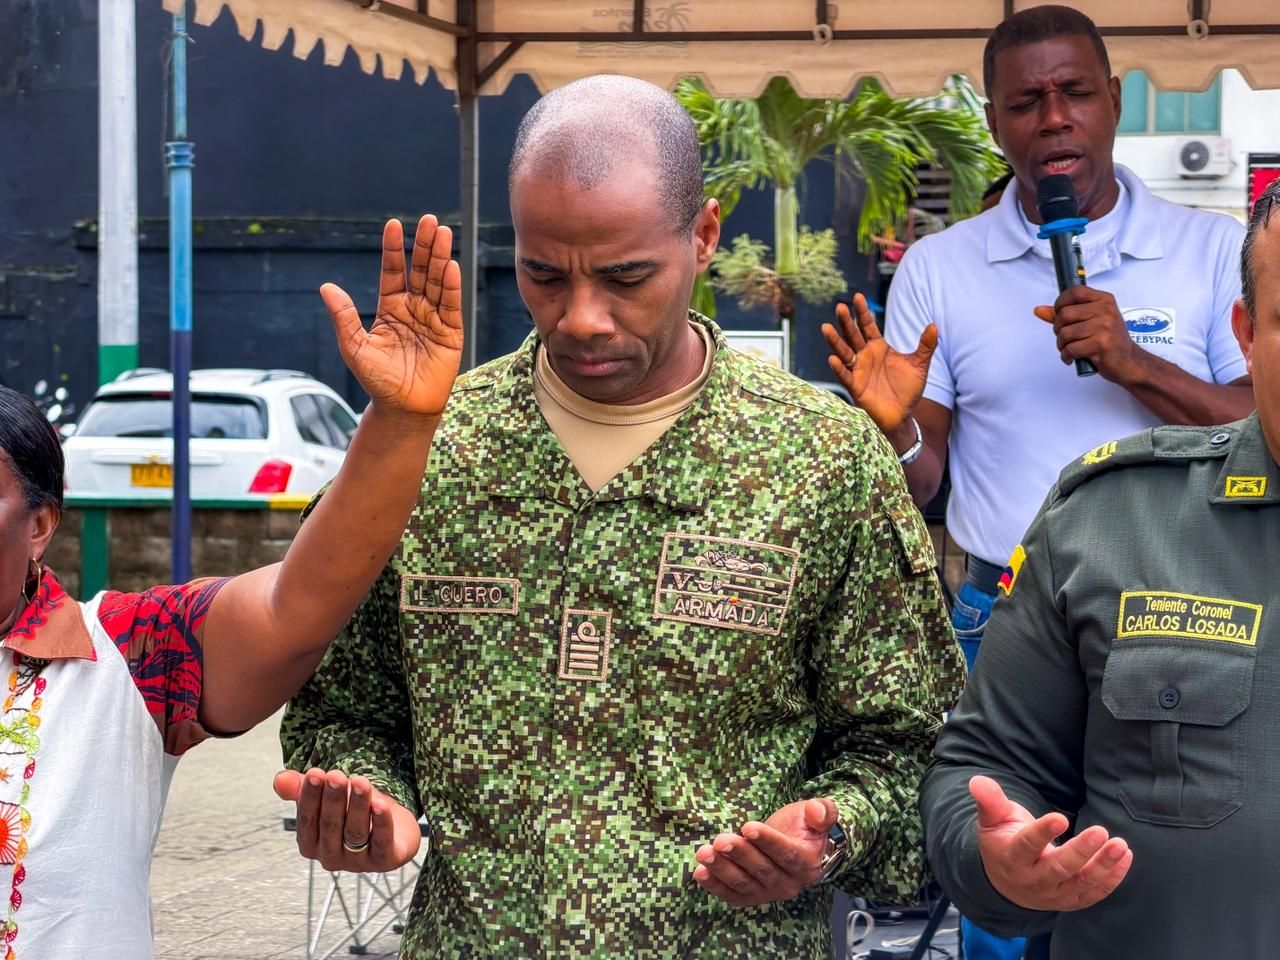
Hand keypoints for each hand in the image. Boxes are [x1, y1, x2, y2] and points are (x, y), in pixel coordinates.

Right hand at [274, 768, 421, 872]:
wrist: (395, 823)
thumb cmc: (354, 810)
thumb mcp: (326, 796)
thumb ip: (301, 789)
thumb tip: (279, 780)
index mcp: (312, 843)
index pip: (307, 821)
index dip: (309, 797)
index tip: (314, 773)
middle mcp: (332, 856)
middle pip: (330, 826)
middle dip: (333, 799)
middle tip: (336, 775)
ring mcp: (358, 861)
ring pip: (355, 833)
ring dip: (357, 806)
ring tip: (360, 782)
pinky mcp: (386, 860)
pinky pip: (382, 842)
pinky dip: (381, 823)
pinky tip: (380, 805)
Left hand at [323, 216, 463, 418]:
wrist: (402, 409)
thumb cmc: (377, 381)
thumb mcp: (354, 347)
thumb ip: (344, 317)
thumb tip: (326, 287)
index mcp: (390, 308)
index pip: (393, 271)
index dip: (393, 249)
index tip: (394, 225)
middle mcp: (414, 309)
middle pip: (420, 270)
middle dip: (424, 245)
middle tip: (429, 220)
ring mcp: (434, 319)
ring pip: (437, 282)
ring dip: (440, 257)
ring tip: (443, 232)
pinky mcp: (451, 333)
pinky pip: (451, 305)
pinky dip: (451, 286)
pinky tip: (450, 266)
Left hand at [692, 798, 837, 907]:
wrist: (795, 846)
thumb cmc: (803, 828)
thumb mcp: (818, 813)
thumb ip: (823, 811)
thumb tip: (817, 810)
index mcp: (807, 863)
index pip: (786, 854)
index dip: (767, 841)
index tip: (747, 827)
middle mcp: (789, 883)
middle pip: (762, 869)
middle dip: (739, 854)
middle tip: (721, 840)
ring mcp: (768, 892)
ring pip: (743, 883)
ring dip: (722, 869)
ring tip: (705, 853)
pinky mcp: (750, 896)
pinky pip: (731, 894)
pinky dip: (715, 886)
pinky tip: (701, 873)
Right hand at [822, 294, 936, 434]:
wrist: (903, 415)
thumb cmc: (908, 390)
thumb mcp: (919, 365)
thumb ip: (925, 345)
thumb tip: (934, 325)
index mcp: (878, 347)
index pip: (867, 326)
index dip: (862, 312)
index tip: (857, 296)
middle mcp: (865, 356)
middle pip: (852, 335)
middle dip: (846, 322)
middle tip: (839, 307)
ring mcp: (858, 371)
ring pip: (843, 353)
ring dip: (835, 341)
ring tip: (826, 328)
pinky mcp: (856, 387)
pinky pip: (845, 376)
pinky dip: (839, 368)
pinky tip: (832, 359)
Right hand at [971, 775, 1131, 911]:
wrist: (1006, 883)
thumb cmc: (1003, 842)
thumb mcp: (992, 820)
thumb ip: (989, 800)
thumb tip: (978, 780)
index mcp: (1012, 857)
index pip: (1027, 846)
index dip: (1043, 833)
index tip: (1060, 817)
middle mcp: (1033, 879)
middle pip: (1059, 869)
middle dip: (1081, 852)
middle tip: (1101, 831)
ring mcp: (1054, 894)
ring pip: (1080, 883)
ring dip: (1103, 866)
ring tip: (1120, 845)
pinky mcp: (1071, 900)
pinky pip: (1094, 893)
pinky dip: (1112, 878)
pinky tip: (1125, 857)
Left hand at [1034, 286, 1140, 382]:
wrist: (1128, 362)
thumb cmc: (1109, 340)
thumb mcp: (1091, 321)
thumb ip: (1064, 314)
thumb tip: (1039, 310)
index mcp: (1104, 300)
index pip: (1075, 292)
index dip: (1060, 303)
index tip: (1059, 313)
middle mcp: (1106, 311)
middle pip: (1064, 314)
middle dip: (1058, 329)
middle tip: (1066, 337)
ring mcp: (1104, 327)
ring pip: (1065, 333)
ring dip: (1062, 345)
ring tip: (1070, 348)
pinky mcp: (1101, 344)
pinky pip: (1070, 349)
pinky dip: (1066, 356)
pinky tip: (1072, 357)